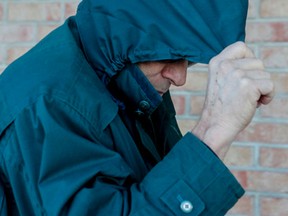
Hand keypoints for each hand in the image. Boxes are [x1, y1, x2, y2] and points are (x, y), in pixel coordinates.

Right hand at [192, 42, 274, 158]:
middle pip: (257, 62)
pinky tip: (255, 104)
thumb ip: (232, 67)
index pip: (241, 46)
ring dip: (262, 88)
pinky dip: (268, 96)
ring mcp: (236, 74)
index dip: (249, 58)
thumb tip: (255, 63)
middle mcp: (226, 65)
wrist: (216, 125)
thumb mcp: (220, 80)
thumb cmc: (220, 106)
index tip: (247, 74)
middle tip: (245, 93)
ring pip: (265, 74)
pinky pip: (270, 85)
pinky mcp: (248, 85)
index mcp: (217, 62)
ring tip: (248, 100)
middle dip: (257, 78)